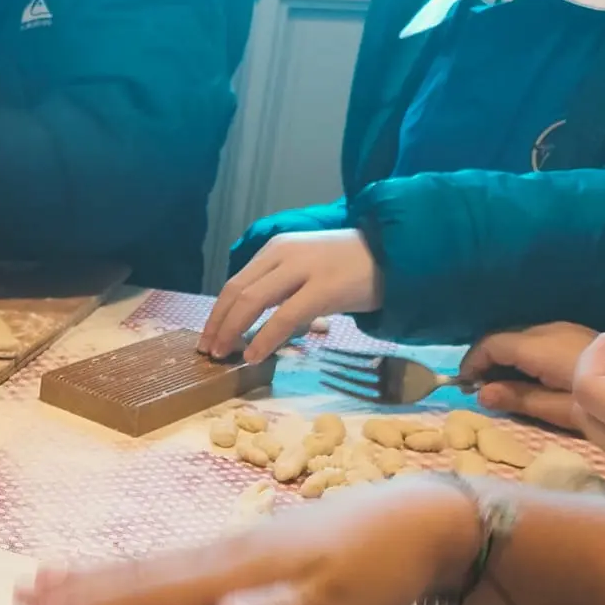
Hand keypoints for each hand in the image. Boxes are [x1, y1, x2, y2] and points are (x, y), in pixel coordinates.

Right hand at [17, 476, 478, 604]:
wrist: (419, 524)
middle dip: (78, 586)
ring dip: (98, 581)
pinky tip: (128, 592)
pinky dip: (136, 581)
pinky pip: (173, 572)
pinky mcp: (244, 556)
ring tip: (50, 587)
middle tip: (21, 596)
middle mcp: (220, 554)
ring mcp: (231, 551)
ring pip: (150, 569)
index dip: (94, 603)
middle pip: (137, 572)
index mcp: (234, 569)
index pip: (150, 590)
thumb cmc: (379, 571)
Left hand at [202, 230, 382, 362]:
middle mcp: (284, 254)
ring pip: (253, 301)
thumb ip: (281, 290)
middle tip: (208, 350)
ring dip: (232, 330)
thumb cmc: (351, 268)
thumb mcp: (307, 271)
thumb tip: (254, 326)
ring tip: (223, 354)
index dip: (217, 313)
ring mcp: (304, 269)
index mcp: (276, 249)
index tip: (208, 336)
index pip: (235, 283)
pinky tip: (254, 355)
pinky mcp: (324, 288)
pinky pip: (284, 316)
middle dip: (218, 324)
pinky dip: (264, 338)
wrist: (397, 254)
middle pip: (237, 292)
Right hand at [459, 322, 596, 428]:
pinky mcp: (573, 335)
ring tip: (499, 385)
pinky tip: (524, 377)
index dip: (472, 362)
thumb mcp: (560, 410)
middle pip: (503, 339)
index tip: (463, 386)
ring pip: (518, 339)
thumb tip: (482, 394)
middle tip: (478, 389)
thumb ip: (520, 399)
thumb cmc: (604, 401)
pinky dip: (520, 356)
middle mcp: (549, 331)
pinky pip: (534, 340)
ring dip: (503, 359)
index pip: (492, 344)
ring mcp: (562, 330)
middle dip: (485, 361)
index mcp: (541, 348)